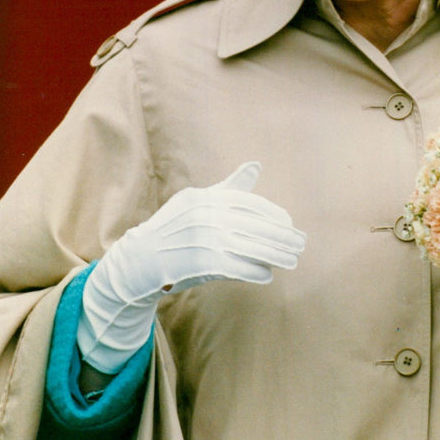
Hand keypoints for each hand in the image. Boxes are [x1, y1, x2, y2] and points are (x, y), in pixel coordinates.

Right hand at [77, 163, 305, 372]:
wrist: (139, 261)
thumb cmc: (175, 229)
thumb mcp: (198, 201)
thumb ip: (230, 186)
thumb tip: (255, 165)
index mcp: (206, 198)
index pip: (251, 205)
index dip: (274, 216)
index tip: (290, 225)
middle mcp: (205, 216)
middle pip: (255, 226)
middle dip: (282, 237)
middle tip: (301, 244)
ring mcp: (203, 240)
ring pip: (251, 247)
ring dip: (276, 256)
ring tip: (292, 261)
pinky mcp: (201, 264)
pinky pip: (237, 267)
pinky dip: (255, 271)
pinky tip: (268, 274)